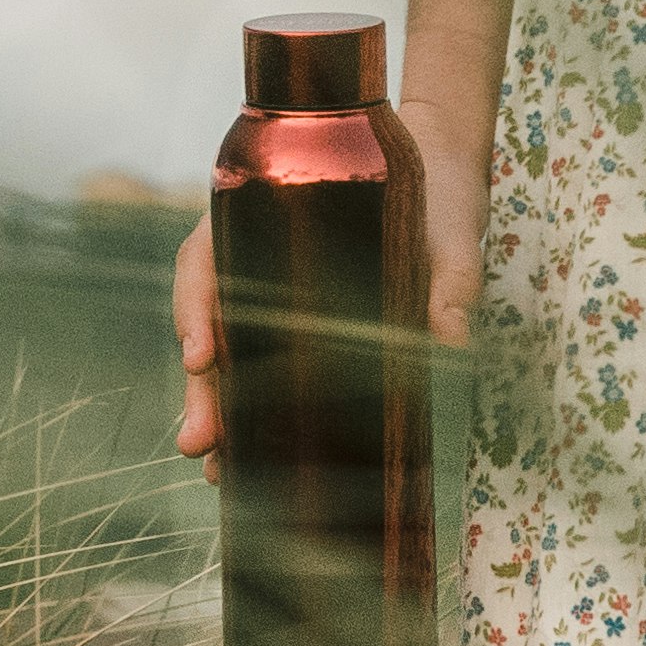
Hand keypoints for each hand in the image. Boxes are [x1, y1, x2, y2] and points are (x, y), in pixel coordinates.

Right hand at [171, 100, 488, 482]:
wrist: (443, 174)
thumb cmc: (436, 193)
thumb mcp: (449, 231)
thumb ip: (450, 278)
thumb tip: (449, 340)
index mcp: (265, 212)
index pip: (206, 259)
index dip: (196, 309)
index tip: (202, 357)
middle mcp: (254, 253)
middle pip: (207, 319)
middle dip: (199, 387)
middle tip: (199, 446)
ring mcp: (271, 291)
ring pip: (225, 349)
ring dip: (216, 408)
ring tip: (217, 472)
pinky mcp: (298, 324)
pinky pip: (258, 363)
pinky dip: (250, 409)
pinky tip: (250, 456)